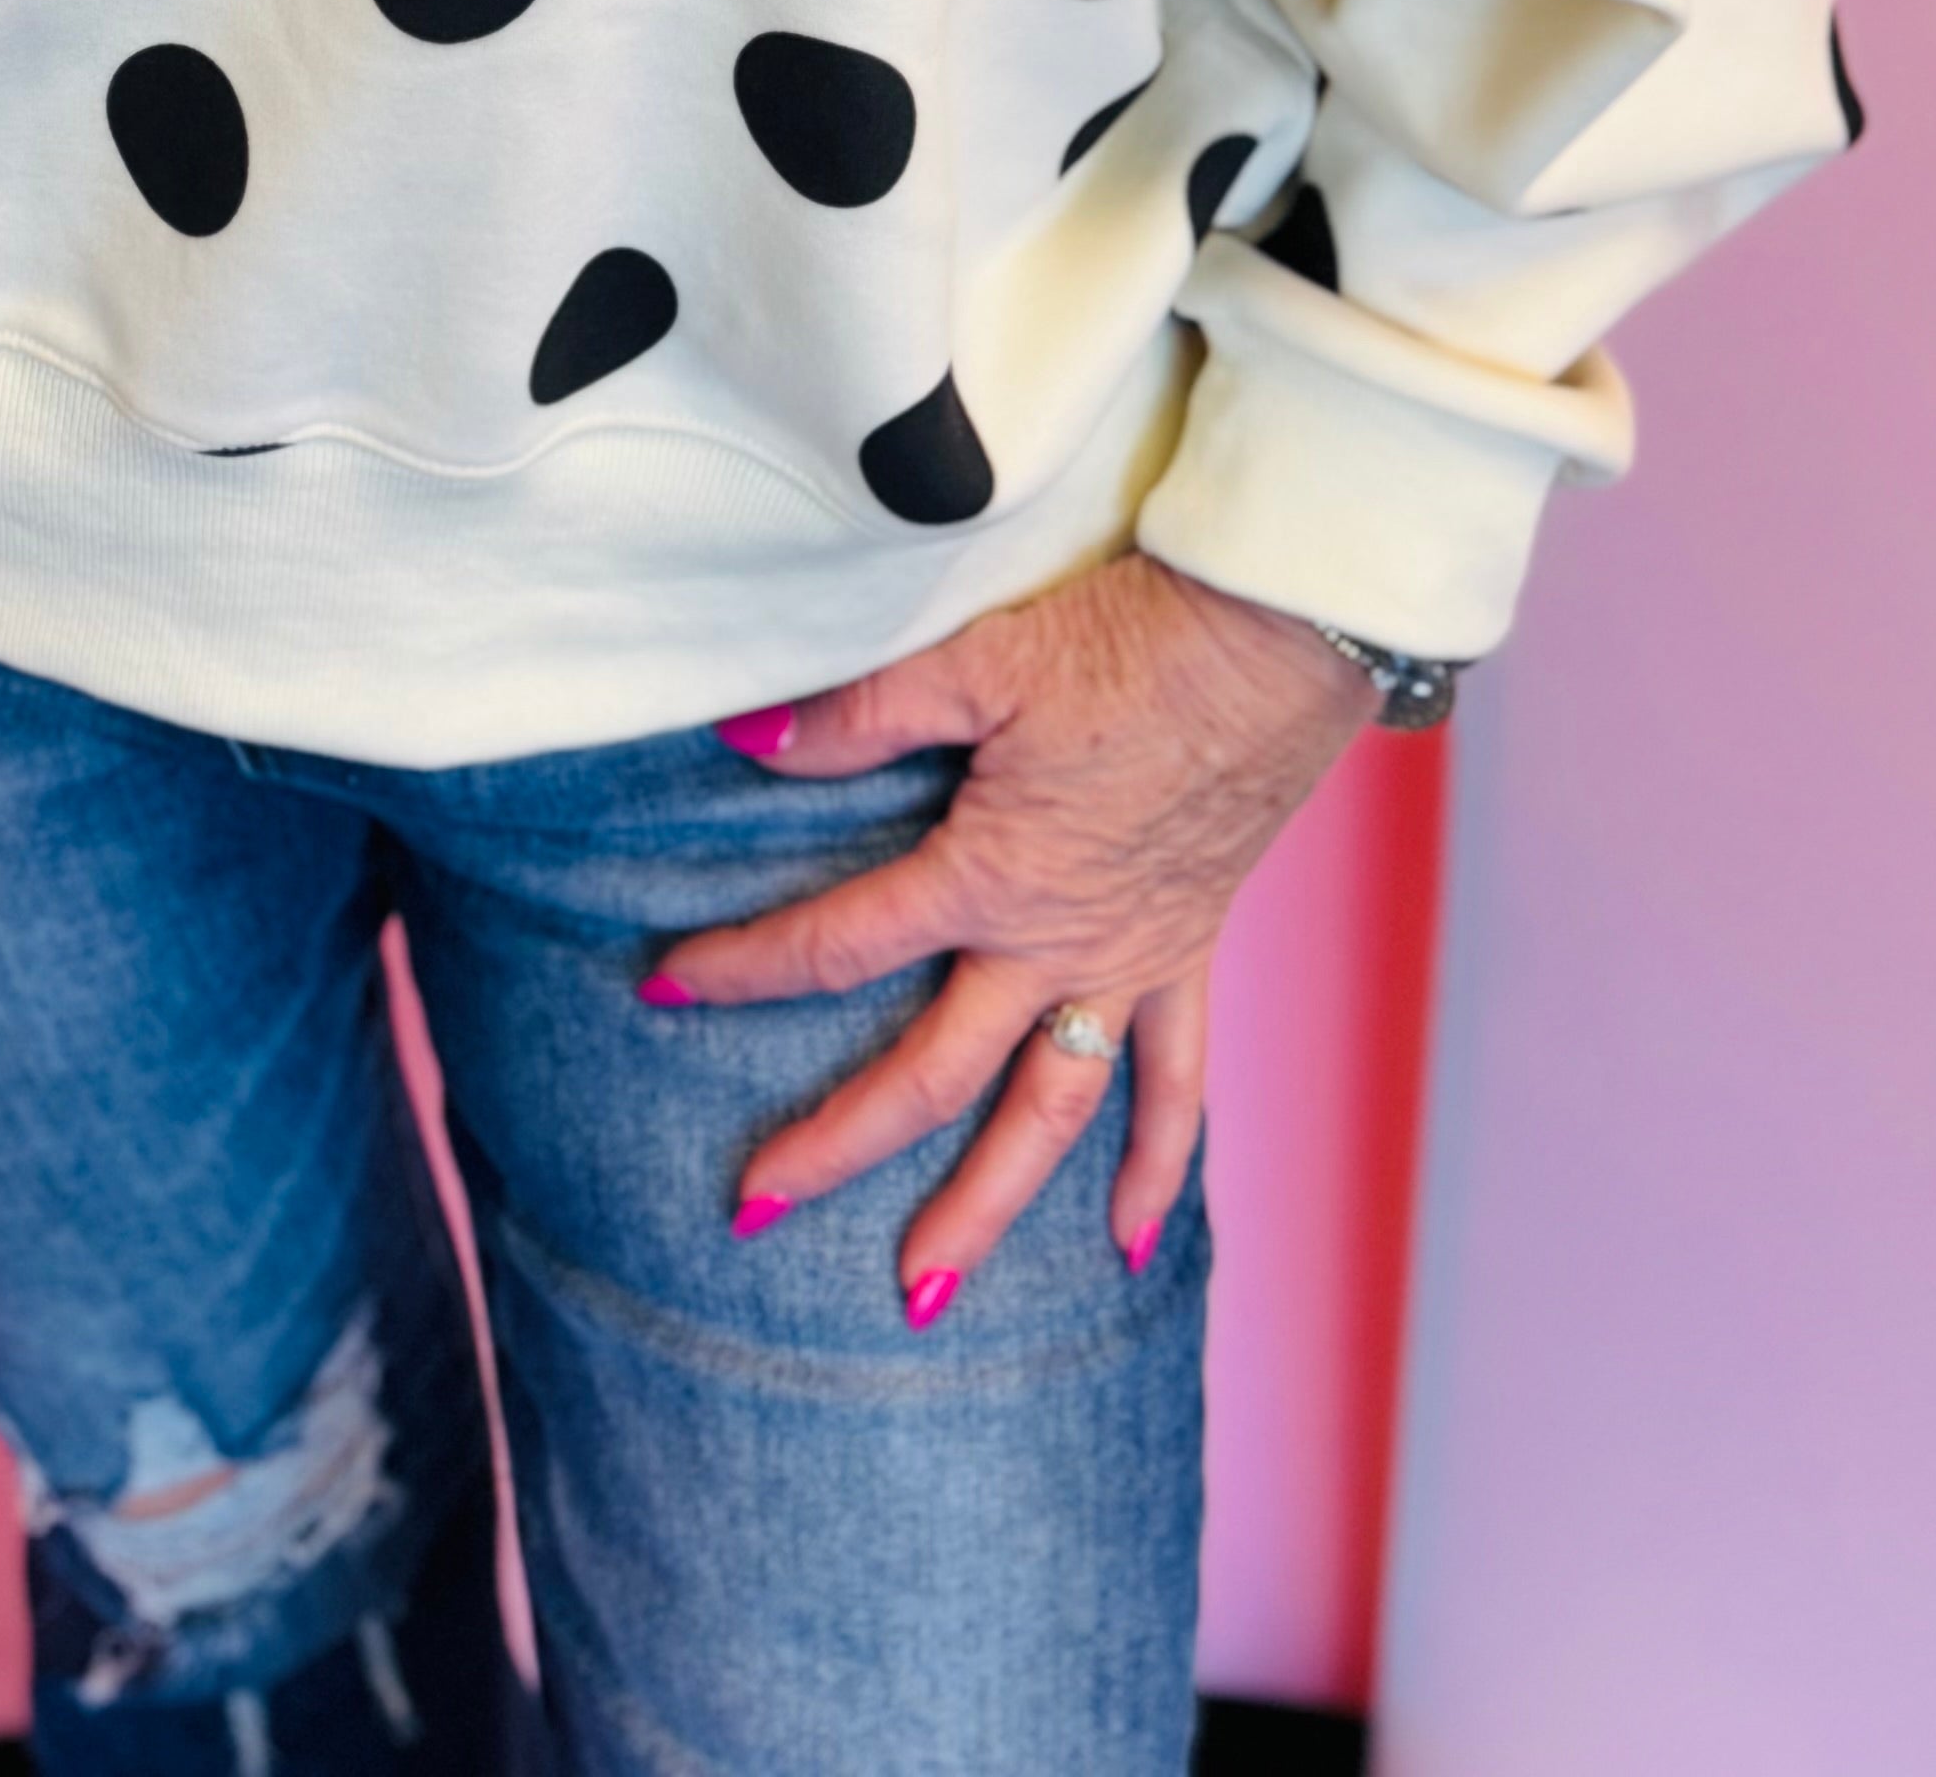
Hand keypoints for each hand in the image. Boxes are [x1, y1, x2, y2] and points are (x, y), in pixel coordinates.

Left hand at [651, 553, 1373, 1318]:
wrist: (1272, 644)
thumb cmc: (1130, 643)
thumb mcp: (976, 662)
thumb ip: (860, 714)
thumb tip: (748, 738)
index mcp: (987, 878)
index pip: (839, 943)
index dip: (744, 966)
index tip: (662, 988)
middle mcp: (1053, 947)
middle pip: (929, 1075)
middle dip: (838, 1146)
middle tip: (755, 1209)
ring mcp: (1126, 967)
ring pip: (1047, 1119)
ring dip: (985, 1211)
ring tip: (923, 1292)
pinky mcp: (1187, 957)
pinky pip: (1177, 1086)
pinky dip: (1157, 1167)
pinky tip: (1128, 1240)